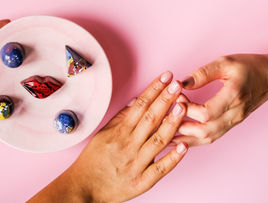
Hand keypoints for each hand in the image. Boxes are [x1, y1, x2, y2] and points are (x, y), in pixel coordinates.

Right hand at [29, 72, 187, 202]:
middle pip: (150, 118)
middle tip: (178, 84)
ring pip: (158, 140)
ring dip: (172, 123)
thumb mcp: (102, 135)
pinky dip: (173, 158)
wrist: (83, 188)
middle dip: (165, 99)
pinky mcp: (142, 182)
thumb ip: (120, 118)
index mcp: (119, 133)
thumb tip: (136, 101)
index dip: (154, 90)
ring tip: (184, 107)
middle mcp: (128, 145)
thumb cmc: (92, 161)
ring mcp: (136, 164)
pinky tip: (185, 146)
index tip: (166, 77)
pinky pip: (160, 169)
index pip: (140, 106)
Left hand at [172, 52, 267, 145]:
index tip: (176, 96)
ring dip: (185, 136)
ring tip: (166, 130)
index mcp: (233, 96)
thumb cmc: (248, 67)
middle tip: (166, 114)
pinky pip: (210, 137)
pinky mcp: (230, 124)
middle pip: (204, 131)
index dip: (187, 107)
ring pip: (207, 138)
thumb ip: (203, 73)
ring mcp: (233, 121)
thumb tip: (181, 83)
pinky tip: (179, 136)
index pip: (206, 113)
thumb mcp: (225, 63)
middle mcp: (234, 114)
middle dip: (181, 125)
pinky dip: (193, 139)